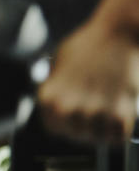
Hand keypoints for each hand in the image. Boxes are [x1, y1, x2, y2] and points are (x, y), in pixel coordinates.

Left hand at [39, 16, 138, 144]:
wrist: (119, 32)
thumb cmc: (90, 44)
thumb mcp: (58, 65)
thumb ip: (55, 88)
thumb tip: (55, 105)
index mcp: (48, 98)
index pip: (55, 128)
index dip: (69, 123)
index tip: (78, 114)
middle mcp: (66, 108)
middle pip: (77, 136)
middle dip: (88, 126)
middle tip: (100, 107)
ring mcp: (91, 112)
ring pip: (98, 139)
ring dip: (106, 128)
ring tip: (111, 106)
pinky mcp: (119, 113)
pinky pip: (118, 137)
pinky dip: (122, 129)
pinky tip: (123, 111)